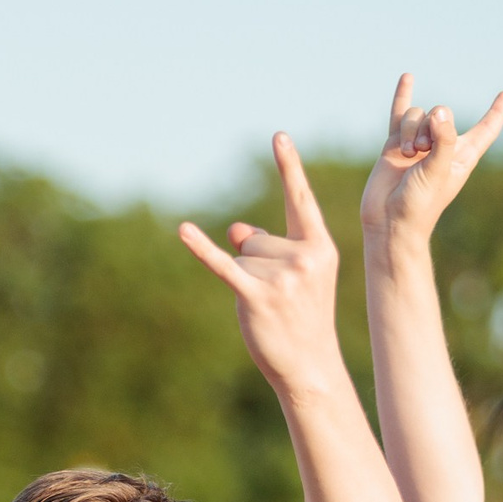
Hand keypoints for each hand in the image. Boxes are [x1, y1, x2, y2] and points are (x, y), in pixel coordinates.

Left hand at [179, 132, 348, 391]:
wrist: (309, 365)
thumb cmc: (303, 317)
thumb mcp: (297, 276)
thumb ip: (268, 244)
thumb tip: (235, 229)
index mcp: (319, 246)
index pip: (299, 200)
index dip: (288, 168)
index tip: (278, 136)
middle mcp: (303, 257)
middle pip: (254, 240)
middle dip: (257, 265)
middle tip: (280, 298)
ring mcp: (282, 277)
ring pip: (240, 257)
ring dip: (246, 281)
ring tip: (271, 307)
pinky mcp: (257, 296)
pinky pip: (222, 265)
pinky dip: (200, 248)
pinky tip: (183, 230)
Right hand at [358, 75, 502, 250]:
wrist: (388, 220)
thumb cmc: (419, 204)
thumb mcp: (439, 171)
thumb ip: (444, 139)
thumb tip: (440, 111)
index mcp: (462, 156)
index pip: (485, 129)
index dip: (497, 112)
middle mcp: (442, 147)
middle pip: (441, 114)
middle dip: (430, 127)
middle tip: (422, 152)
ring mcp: (418, 143)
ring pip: (418, 115)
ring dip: (411, 131)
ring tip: (407, 154)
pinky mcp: (396, 144)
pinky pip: (400, 114)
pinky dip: (403, 95)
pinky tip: (408, 77)